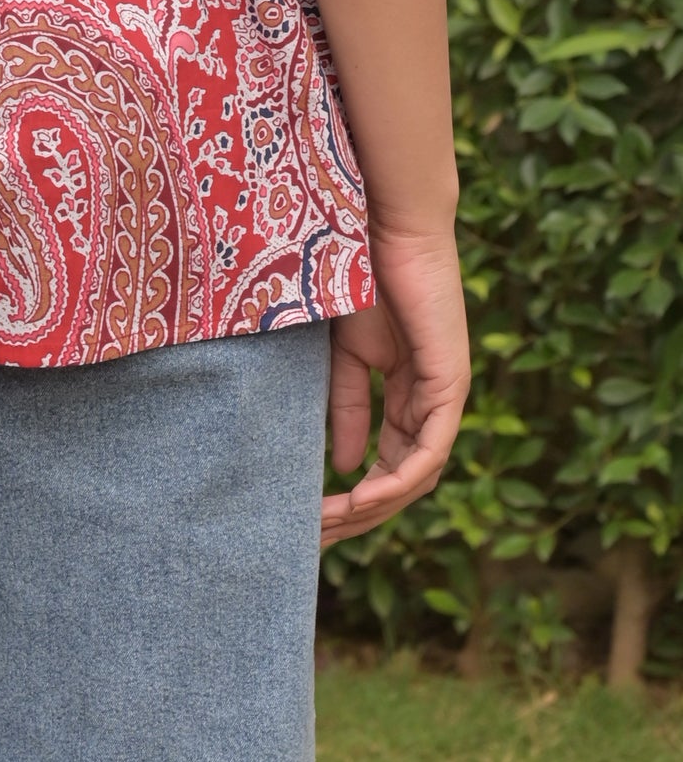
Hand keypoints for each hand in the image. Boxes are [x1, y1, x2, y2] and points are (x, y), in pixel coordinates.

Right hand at [321, 218, 470, 545]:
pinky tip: (364, 495)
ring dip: (376, 506)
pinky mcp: (449, 383)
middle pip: (405, 480)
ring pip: (419, 475)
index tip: (312, 517)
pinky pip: (430, 450)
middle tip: (317, 536)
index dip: (354, 496)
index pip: (389, 463)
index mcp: (408, 395)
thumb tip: (342, 468)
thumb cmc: (359, 276)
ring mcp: (444, 395)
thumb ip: (345, 408)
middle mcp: (432, 403)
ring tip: (332, 521)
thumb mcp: (342, 355)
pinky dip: (399, 479)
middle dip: (361, 514)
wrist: (381, 226)